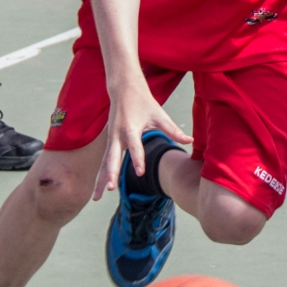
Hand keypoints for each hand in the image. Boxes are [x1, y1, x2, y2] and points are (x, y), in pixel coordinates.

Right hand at [93, 81, 192, 201]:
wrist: (123, 89)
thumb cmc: (143, 102)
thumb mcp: (159, 114)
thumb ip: (173, 130)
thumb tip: (190, 141)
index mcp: (130, 128)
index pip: (135, 146)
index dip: (138, 159)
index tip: (140, 173)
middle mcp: (118, 136)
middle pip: (113, 158)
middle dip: (111, 173)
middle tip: (110, 188)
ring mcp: (111, 140)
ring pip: (104, 163)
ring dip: (100, 180)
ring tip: (97, 198)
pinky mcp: (109, 143)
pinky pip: (103, 162)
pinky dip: (100, 176)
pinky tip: (97, 190)